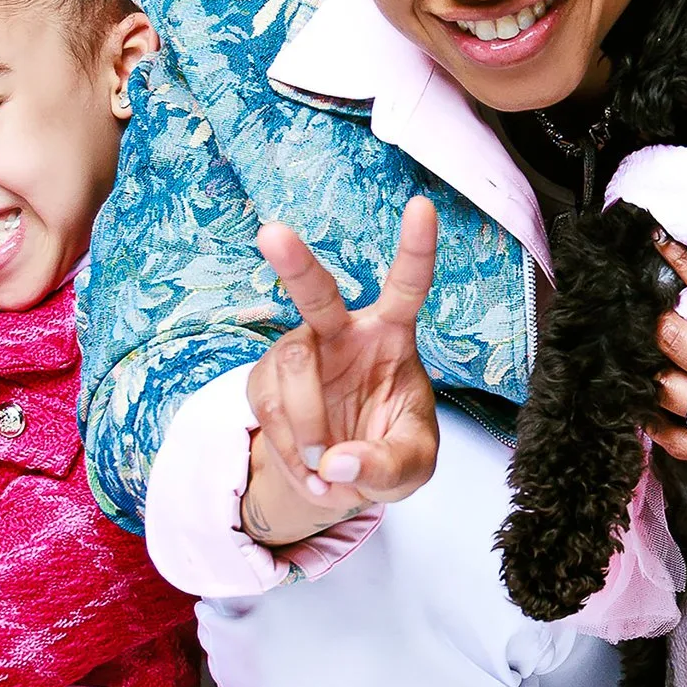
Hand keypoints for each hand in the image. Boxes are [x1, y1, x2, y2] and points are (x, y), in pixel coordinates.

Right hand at [240, 196, 441, 548]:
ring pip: (291, 370)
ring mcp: (298, 352)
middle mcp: (341, 333)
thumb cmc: (387, 453)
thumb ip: (387, 465)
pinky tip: (307, 469)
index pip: (406, 286)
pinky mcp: (265, 381)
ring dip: (307, 426)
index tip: (422, 206)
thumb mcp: (409, 468)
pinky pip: (269, 409)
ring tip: (325, 470)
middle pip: (316, 294)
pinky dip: (289, 450)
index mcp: (390, 335)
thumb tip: (338, 462)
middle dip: (295, 264)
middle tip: (272, 233)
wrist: (337, 479)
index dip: (415, 248)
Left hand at [645, 235, 686, 468]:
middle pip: (675, 339)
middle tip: (639, 303)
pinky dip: (655, 427)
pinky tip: (643, 411)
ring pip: (665, 388)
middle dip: (653, 318)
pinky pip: (677, 441)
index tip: (660, 243)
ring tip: (633, 352)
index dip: (685, 264)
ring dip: (647, 369)